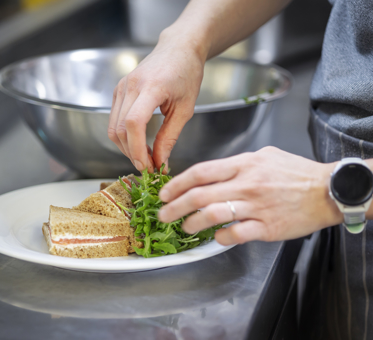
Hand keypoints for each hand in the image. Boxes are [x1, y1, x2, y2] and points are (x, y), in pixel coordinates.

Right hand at [108, 35, 205, 172]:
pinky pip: (114, 119)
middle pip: (120, 129)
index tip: (148, 166)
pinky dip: (124, 136)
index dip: (137, 149)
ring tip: (145, 156)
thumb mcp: (185, 109)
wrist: (178, 48)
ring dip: (126, 147)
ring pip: (113, 127)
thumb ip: (169, 137)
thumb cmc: (187, 74)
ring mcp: (121, 87)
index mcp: (151, 88)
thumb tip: (160, 162)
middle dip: (132, 153)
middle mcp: (130, 86)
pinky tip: (138, 142)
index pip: (134, 123)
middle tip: (149, 166)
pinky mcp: (118, 90)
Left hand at [158, 147, 342, 244]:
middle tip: (162, 214)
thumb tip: (217, 171)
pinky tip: (215, 237)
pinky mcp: (266, 227)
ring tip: (184, 227)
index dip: (177, 183)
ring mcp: (256, 206)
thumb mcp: (266, 155)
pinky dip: (220, 237)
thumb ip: (239, 162)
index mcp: (244, 165)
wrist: (327, 190)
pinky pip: (235, 233)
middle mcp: (246, 184)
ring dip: (192, 222)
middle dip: (175, 206)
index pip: (201, 172)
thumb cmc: (296, 173)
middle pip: (200, 195)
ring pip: (213, 214)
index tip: (165, 192)